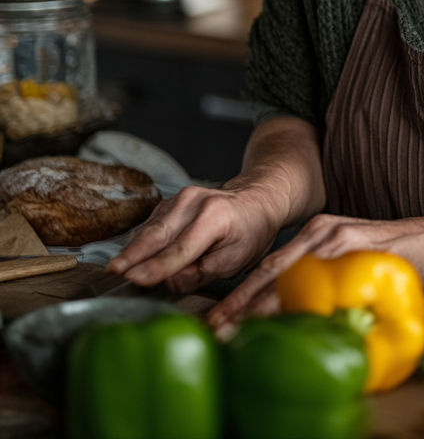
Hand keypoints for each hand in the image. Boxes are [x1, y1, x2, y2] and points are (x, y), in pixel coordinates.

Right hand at [108, 184, 285, 291]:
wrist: (255, 202)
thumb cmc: (248, 234)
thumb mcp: (236, 260)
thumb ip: (202, 272)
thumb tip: (170, 281)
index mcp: (216, 216)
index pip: (182, 247)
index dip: (157, 266)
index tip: (135, 279)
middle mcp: (195, 201)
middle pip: (158, 233)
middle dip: (133, 254)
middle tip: (112, 273)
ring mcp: (180, 198)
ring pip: (149, 228)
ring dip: (132, 251)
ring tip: (115, 271)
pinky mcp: (169, 203)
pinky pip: (149, 225)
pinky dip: (138, 243)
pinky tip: (129, 259)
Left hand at [207, 212, 423, 334]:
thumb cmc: (396, 257)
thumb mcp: (352, 260)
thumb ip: (326, 275)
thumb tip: (297, 309)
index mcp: (318, 232)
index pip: (271, 266)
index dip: (242, 294)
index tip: (219, 319)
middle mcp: (321, 231)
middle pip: (270, 270)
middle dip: (238, 302)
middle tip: (214, 328)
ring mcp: (336, 238)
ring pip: (286, 275)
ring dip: (256, 305)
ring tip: (232, 329)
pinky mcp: (352, 249)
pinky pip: (316, 280)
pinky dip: (294, 301)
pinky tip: (279, 319)